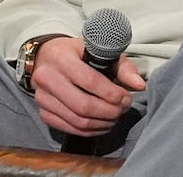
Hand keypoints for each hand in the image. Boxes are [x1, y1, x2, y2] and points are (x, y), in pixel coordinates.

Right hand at [30, 36, 146, 137]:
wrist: (46, 58)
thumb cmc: (76, 53)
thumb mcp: (99, 51)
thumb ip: (122, 67)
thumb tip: (139, 85)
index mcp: (61, 57)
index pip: (90, 81)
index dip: (112, 94)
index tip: (126, 97)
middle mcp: (47, 78)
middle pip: (84, 105)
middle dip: (109, 111)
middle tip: (123, 109)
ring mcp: (43, 98)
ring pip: (78, 120)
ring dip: (102, 123)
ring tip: (115, 116)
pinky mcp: (43, 113)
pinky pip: (70, 128)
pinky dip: (90, 130)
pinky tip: (102, 124)